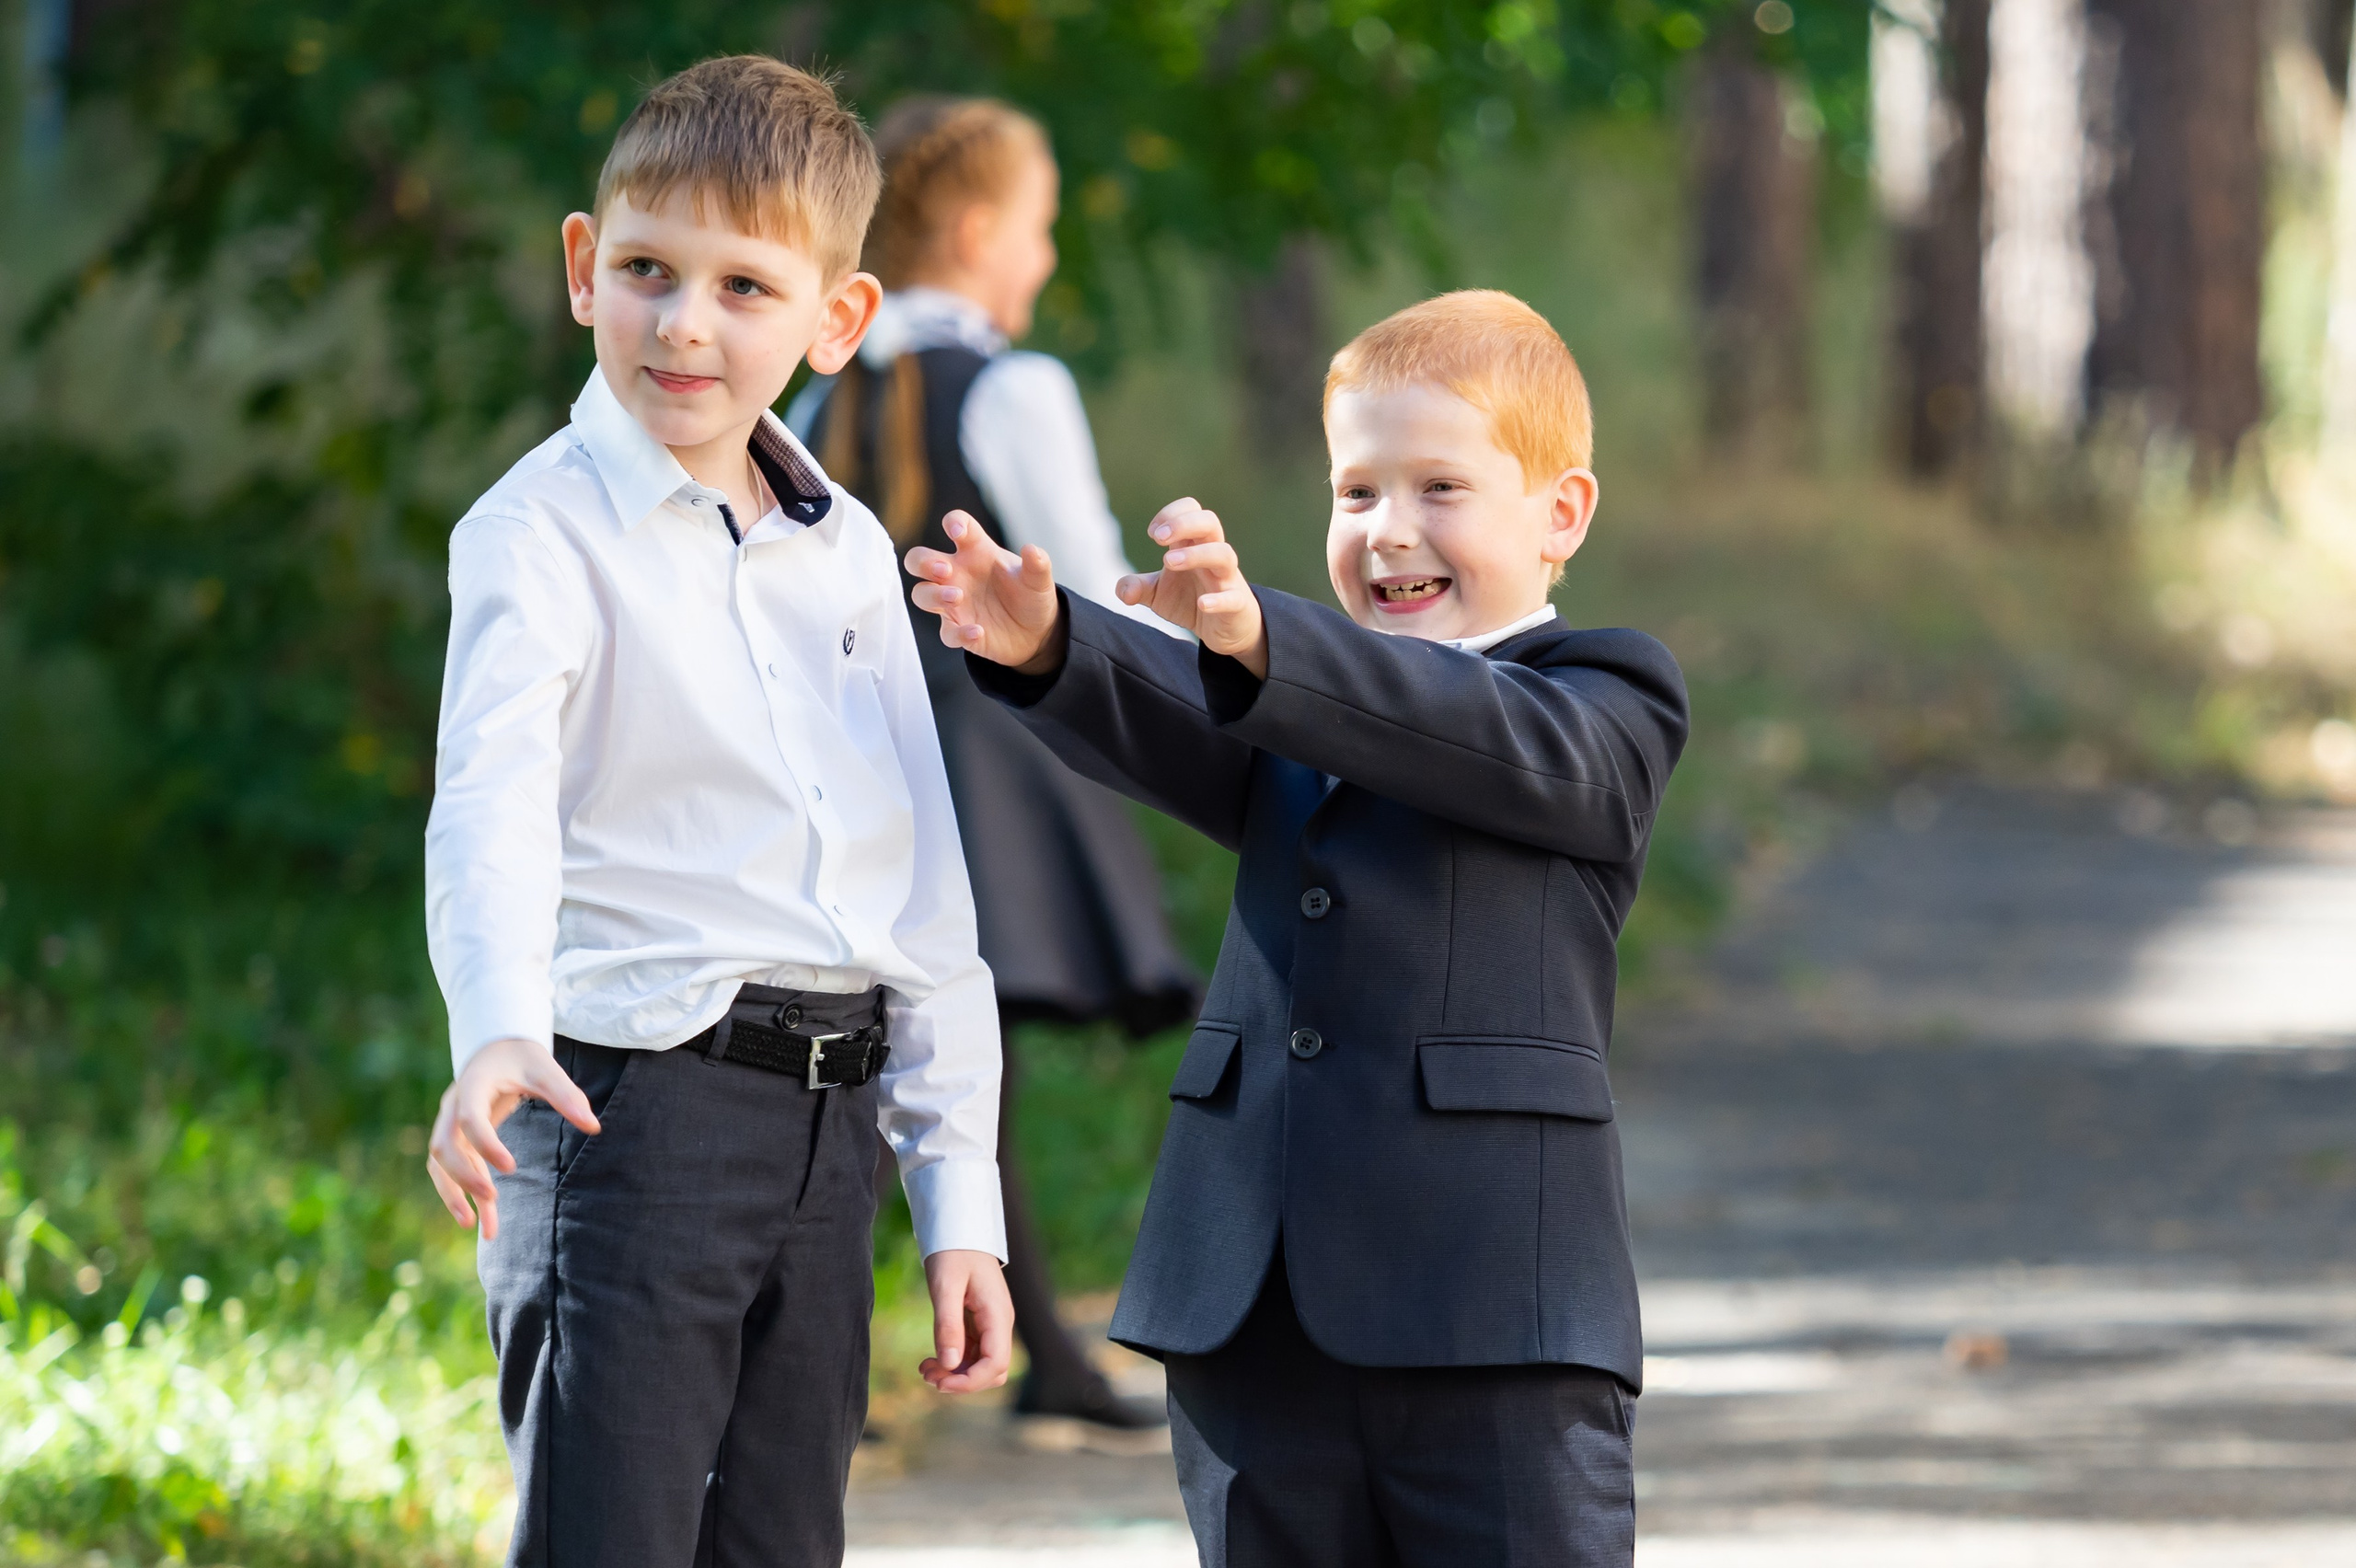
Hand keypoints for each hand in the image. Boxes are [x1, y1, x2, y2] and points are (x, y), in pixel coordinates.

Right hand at [426, 1037, 599, 1241]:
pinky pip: (450, 1169)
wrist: (498, 1047)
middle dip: (462, 1176)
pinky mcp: (456, 1137)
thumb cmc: (523, 1057)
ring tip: (471, 1226)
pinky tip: (479, 1220)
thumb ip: (567, 1096)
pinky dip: (460, 1192)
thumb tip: (594, 1127)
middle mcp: (454, 1105)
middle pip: (443, 1145)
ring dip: (453, 1193)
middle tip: (491, 1199)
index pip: (470, 1118)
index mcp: (473, 1084)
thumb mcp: (546, 1070)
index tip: (511, 1168)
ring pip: (440, 1163)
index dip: (486, 1145)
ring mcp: (450, 1123)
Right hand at [905, 512, 1063, 673]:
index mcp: (976, 551)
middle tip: (944, 570)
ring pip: (921, 594)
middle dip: (924, 562)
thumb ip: (1037, 564)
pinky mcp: (958, 630)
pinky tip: (977, 631)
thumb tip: (1032, 550)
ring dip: (934, 595)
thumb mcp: (1039, 579)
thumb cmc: (1029, 595)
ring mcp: (954, 604)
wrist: (1036, 632)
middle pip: (919, 560)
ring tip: (957, 597)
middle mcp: (957, 574)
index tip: (956, 530)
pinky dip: (959, 633)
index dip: (952, 522)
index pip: (957, 526)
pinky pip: (947, 633)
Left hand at [918, 1249, 1013, 1393]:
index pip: (996, 1364)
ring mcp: (990, 1325)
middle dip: (962, 1381)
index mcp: (998, 1315)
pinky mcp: (979, 1324)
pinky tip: (931, 1359)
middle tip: (927, 1375)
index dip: (970, 1382)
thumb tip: (950, 1365)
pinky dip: (953, 1362)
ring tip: (924, 1369)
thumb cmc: (953, 1252)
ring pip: (981, 1366)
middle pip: (992, 1371)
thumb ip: (948, 1325)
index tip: (940, 1383)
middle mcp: (999, 1324)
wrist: (959, 1229)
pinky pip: (972, 1354)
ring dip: (955, 1374)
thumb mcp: (945, 1286)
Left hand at [1119, 498, 1267, 678]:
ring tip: (1168, 563)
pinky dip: (1218, 600)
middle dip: (1183, 524)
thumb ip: (1137, 587)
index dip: (1171, 514)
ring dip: (1196, 554)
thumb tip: (1123, 591)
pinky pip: (1233, 598)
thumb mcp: (1157, 594)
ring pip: (1224, 554)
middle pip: (1210, 522)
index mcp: (1194, 545)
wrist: (1223, 629)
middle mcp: (1212, 555)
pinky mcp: (1236, 605)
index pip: (1190, 510)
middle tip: (1159, 539)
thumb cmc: (1191, 600)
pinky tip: (1201, 604)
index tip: (1153, 534)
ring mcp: (1227, 579)